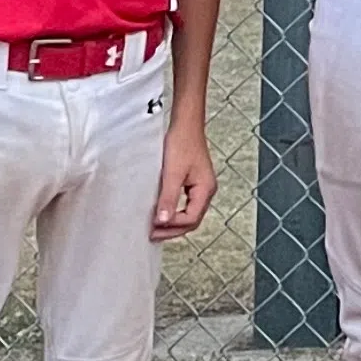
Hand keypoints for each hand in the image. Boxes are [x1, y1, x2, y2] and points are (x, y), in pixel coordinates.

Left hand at [151, 121, 215, 240]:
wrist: (185, 125)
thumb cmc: (182, 143)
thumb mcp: (172, 173)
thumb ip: (168, 198)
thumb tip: (163, 221)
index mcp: (206, 189)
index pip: (191, 218)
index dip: (173, 225)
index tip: (155, 226)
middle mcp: (206, 191)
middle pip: (192, 220)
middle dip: (173, 229)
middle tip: (153, 235)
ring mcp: (201, 187)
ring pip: (189, 214)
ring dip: (173, 222)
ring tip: (156, 228)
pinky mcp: (193, 182)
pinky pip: (185, 204)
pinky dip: (174, 212)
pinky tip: (162, 212)